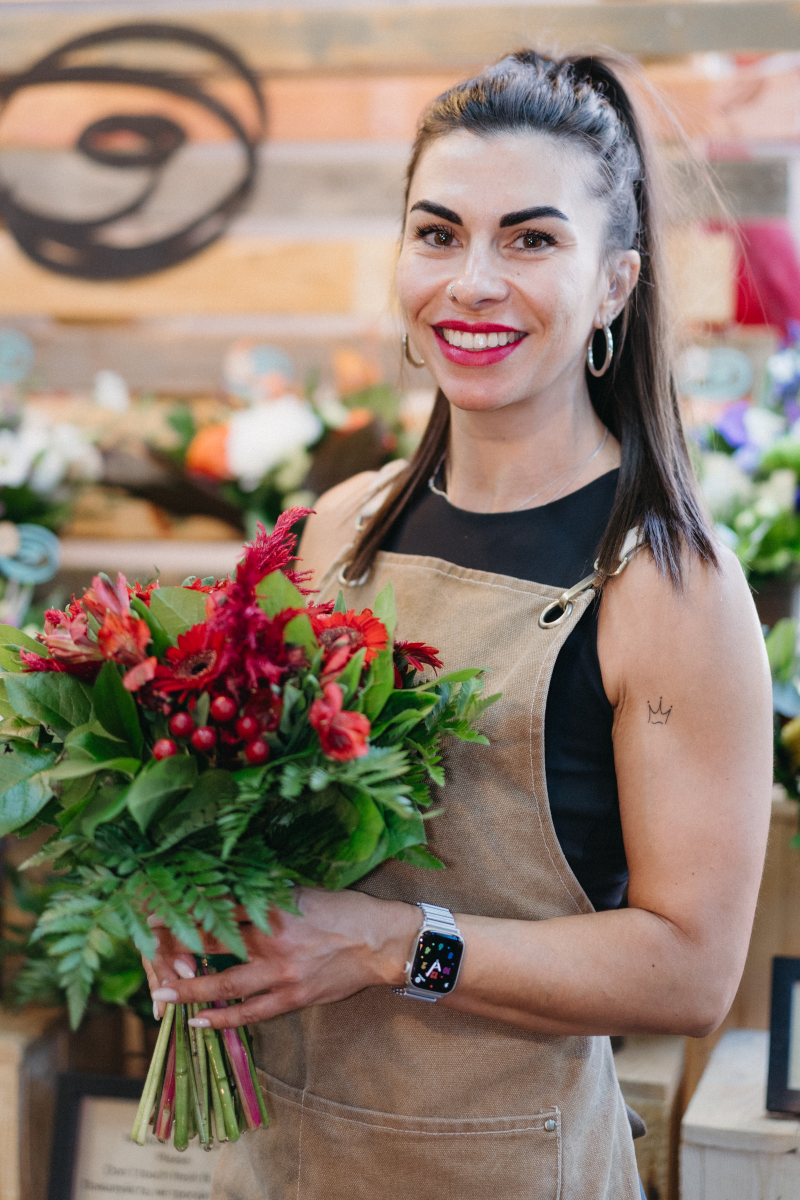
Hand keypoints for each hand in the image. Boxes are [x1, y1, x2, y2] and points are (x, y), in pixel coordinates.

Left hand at [143, 887, 419, 1027]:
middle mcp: (273, 938)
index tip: (153, 909)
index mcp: (274, 906)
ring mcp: (283, 972)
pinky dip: (223, 1018)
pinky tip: (198, 1021)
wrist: (383, 942)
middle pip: (214, 944)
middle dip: (176, 948)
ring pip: (226, 984)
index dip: (184, 910)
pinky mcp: (295, 996)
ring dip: (189, 991)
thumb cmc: (345, 910)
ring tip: (159, 994)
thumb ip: (268, 897)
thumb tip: (232, 893)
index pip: (219, 907)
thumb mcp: (304, 893)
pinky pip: (252, 1012)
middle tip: (143, 951)